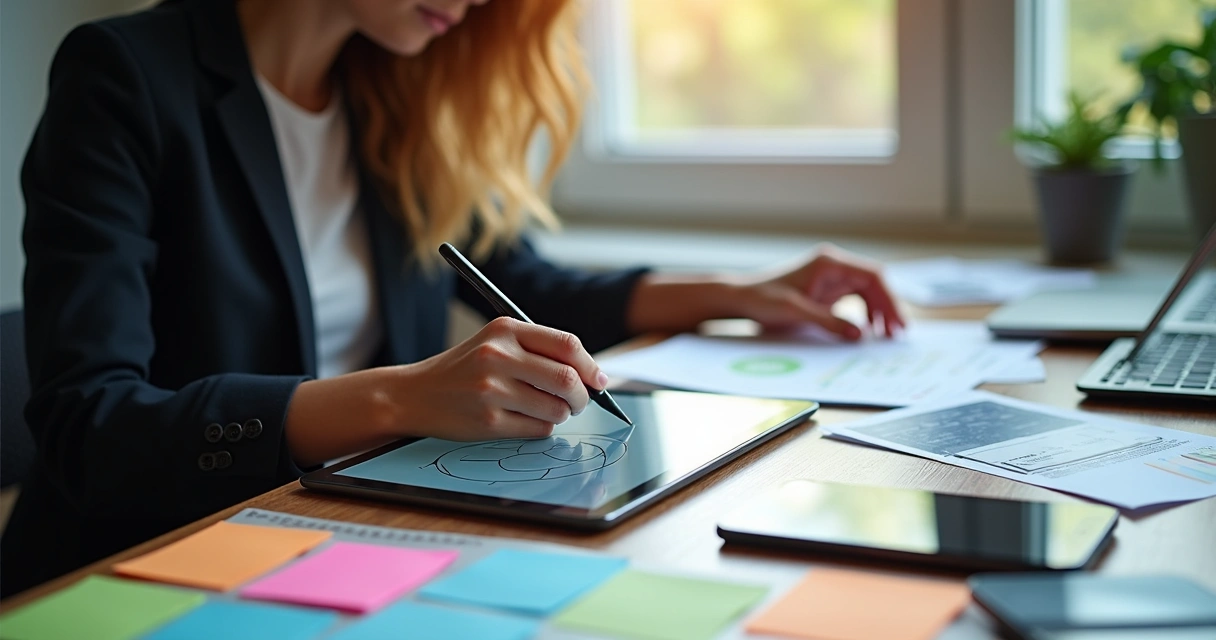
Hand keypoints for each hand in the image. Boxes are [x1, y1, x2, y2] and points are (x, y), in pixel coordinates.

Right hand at [394, 317, 607, 440]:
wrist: (414, 395)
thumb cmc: (464, 370)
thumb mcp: (495, 343)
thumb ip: (539, 351)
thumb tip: (593, 376)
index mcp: (504, 329)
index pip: (566, 344)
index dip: (591, 365)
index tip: (600, 381)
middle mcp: (497, 356)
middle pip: (567, 378)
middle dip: (582, 396)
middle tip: (579, 403)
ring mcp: (491, 390)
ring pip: (556, 408)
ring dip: (561, 414)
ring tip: (545, 410)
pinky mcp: (487, 421)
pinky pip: (538, 428)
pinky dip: (542, 427)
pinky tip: (523, 420)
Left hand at [731, 244, 904, 339]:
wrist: (742, 297)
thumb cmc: (763, 300)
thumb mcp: (795, 312)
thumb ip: (828, 322)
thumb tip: (861, 335)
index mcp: (829, 263)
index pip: (872, 276)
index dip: (888, 299)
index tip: (896, 322)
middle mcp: (834, 265)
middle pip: (873, 282)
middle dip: (888, 307)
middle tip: (897, 333)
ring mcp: (831, 276)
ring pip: (867, 290)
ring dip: (878, 310)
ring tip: (886, 334)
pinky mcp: (826, 288)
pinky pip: (855, 297)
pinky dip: (864, 312)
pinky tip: (868, 329)